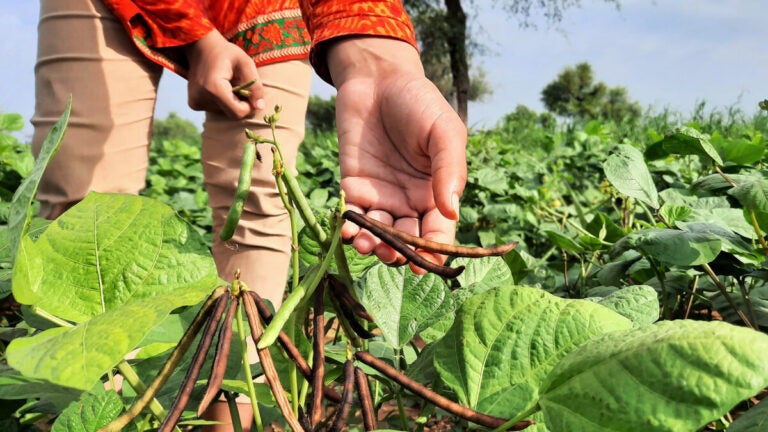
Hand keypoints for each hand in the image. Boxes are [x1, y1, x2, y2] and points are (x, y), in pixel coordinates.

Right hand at [183, 30, 265, 118]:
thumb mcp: (245, 63)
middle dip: (240, 103)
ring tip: (226, 83)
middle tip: (238, 84)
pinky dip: (221, 101)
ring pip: (224, 112)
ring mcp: (195, 102)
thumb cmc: (226, 53)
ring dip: (230, 101)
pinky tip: (218, 87)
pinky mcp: (193, 103)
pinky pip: (216, 109)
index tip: (249, 93)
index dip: (248, 106)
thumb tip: (260, 107)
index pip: (238, 113)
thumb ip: (255, 85)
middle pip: (231, 114)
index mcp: (214, 88)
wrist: (200, 46)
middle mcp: (201, 98)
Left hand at [328, 37, 467, 273]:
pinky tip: (348, 231)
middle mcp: (410, 202)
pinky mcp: (353, 187)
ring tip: (368, 244)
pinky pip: (353, 216)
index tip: (425, 265)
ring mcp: (380, 196)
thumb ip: (449, 170)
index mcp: (437, 193)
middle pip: (407, 241)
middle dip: (399, 253)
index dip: (434, 251)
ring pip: (379, 234)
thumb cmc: (419, 102)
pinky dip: (350, 228)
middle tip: (391, 254)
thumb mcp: (444, 131)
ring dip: (374, 245)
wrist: (377, 79)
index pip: (439, 232)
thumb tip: (452, 213)